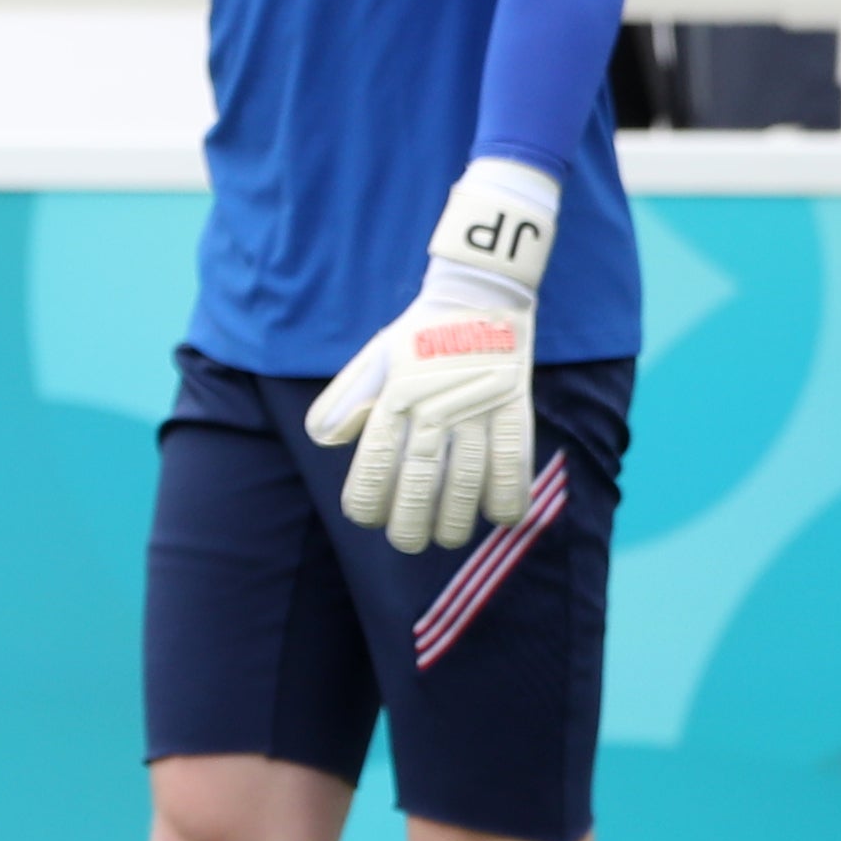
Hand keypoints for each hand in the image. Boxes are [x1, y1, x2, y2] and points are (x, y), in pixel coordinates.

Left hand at [304, 158, 557, 552]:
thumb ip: (345, 399)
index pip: (376, 460)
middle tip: (407, 543)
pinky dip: (510, 493)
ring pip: (466, 477)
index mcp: (394, 397)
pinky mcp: (515, 406)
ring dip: (457, 517)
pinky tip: (502, 518)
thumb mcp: (372, 360)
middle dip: (411, 521)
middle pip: (420, 478)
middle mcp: (432, 406)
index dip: (369, 498)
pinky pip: (514, 459)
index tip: (366, 518)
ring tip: (448, 539)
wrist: (476, 297)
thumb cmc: (417, 337)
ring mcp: (476, 407)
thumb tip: (326, 440)